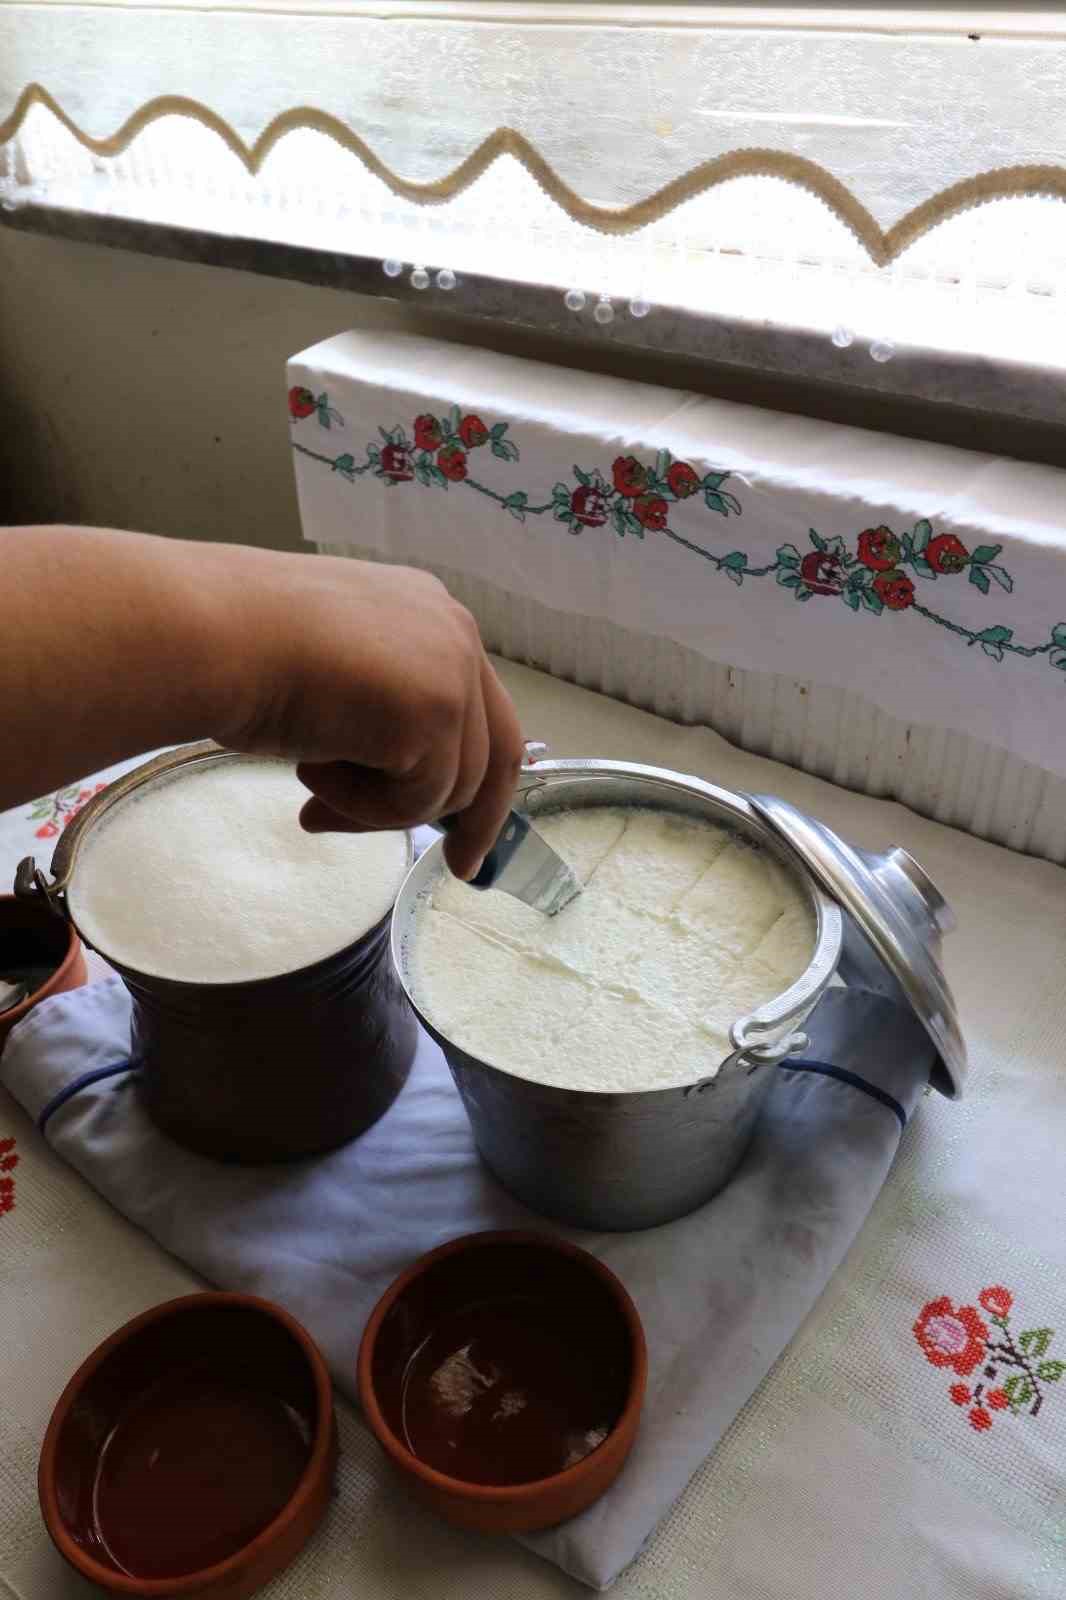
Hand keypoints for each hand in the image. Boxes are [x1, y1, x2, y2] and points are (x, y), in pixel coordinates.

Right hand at [220, 553, 524, 880]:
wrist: (205, 634)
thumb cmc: (238, 648)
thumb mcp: (334, 677)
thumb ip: (380, 713)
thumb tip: (393, 778)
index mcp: (429, 614)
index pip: (480, 709)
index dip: (477, 775)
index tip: (464, 829)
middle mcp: (454, 633)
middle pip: (493, 754)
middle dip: (474, 821)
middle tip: (459, 868)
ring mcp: (451, 671)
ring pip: (449, 788)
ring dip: (376, 805)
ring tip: (309, 779)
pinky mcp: (436, 713)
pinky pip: (417, 801)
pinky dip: (362, 806)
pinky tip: (310, 767)